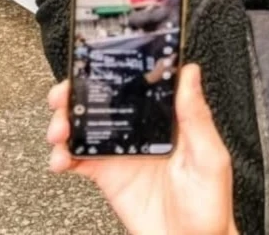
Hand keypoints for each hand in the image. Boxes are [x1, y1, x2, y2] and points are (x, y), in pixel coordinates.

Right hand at [46, 67, 236, 234]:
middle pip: (105, 101)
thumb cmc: (209, 205)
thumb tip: (190, 73)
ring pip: (86, 126)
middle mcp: (143, 131)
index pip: (140, 83)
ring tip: (58, 132)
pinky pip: (80, 160)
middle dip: (77, 94)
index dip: (115, 69)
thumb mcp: (210, 157)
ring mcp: (123, 153)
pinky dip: (63, 156)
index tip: (94, 63)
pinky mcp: (109, 176)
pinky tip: (60, 159)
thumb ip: (196, 117)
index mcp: (169, 119)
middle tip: (64, 98)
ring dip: (65, 123)